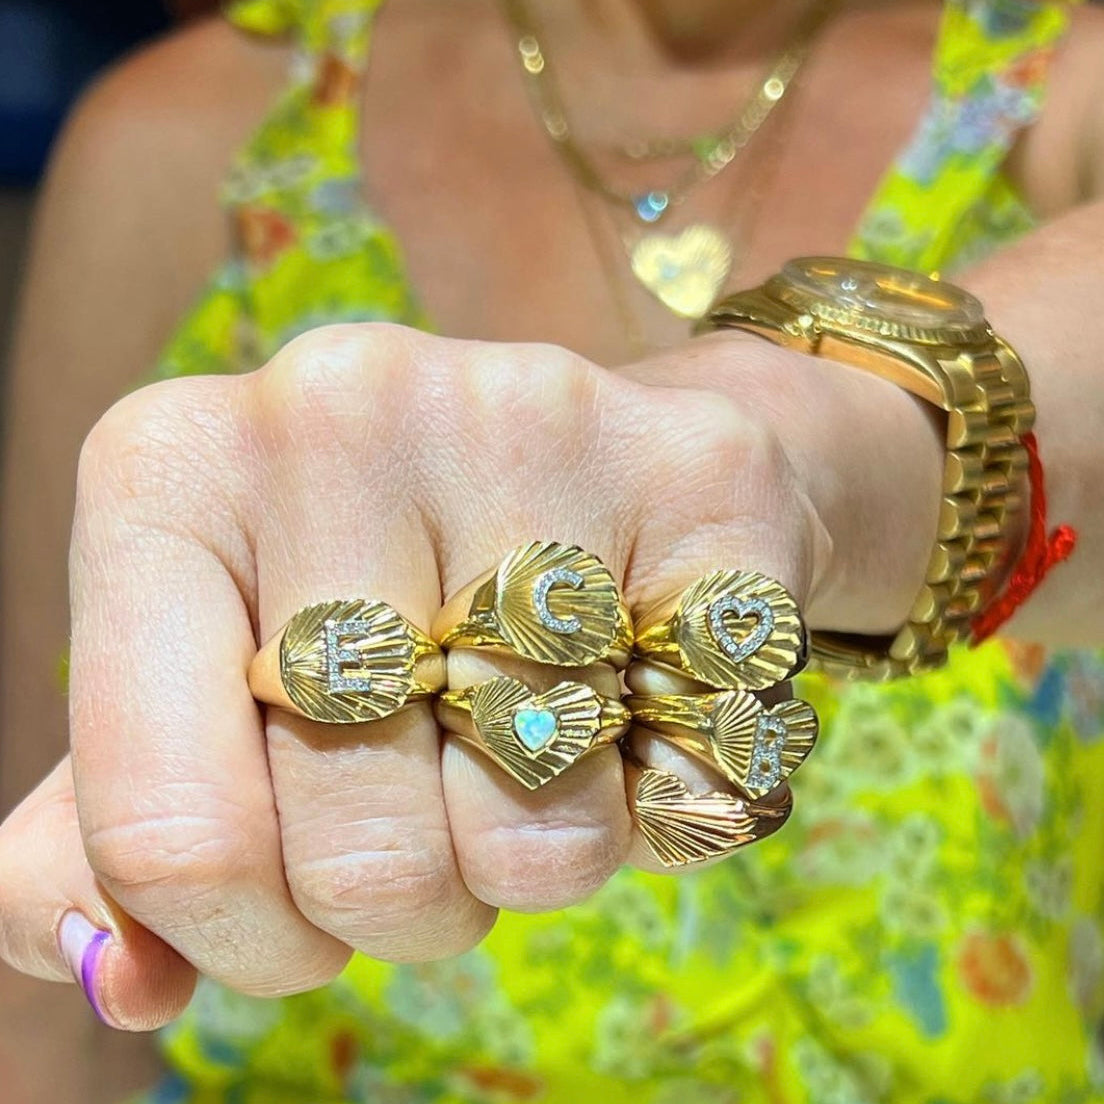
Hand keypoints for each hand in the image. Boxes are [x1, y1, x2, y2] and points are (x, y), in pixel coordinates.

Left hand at [0, 323, 881, 1029]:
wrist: (589, 459)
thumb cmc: (388, 588)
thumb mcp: (221, 681)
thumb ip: (126, 830)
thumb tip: (120, 984)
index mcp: (172, 469)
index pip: (168, 829)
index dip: (244, 935)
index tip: (296, 919)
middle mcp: (338, 405)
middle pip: (363, 850)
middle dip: (409, 901)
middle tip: (436, 820)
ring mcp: (531, 417)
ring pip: (537, 829)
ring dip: (539, 854)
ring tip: (540, 744)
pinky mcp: (703, 471)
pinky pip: (691, 769)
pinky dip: (667, 797)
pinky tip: (645, 695)